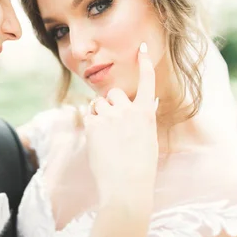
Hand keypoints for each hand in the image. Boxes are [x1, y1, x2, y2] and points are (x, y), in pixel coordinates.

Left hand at [84, 42, 158, 204]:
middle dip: (111, 104)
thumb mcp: (147, 139)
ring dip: (100, 113)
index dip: (144, 63)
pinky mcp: (94, 124)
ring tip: (106, 136)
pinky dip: (91, 125)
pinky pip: (89, 115)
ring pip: (99, 103)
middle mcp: (129, 111)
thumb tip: (133, 111)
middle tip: (113, 125)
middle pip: (114, 93)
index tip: (142, 48)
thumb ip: (140, 121)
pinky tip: (98, 141)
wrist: (126, 187)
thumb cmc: (139, 169)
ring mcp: (111, 116)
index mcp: (146, 114)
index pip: (147, 82)